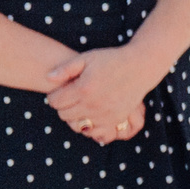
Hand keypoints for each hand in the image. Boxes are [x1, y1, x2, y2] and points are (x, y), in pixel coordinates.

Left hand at [44, 47, 159, 142]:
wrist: (141, 66)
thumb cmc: (112, 59)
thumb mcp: (87, 58)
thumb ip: (66, 68)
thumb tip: (48, 77)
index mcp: (83, 88)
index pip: (55, 102)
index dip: (55, 95)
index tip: (63, 89)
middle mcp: (93, 104)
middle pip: (64, 115)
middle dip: (64, 106)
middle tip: (72, 96)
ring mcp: (105, 114)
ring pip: (77, 125)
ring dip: (76, 116)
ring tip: (83, 103)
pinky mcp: (115, 119)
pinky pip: (94, 130)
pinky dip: (90, 123)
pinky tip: (94, 111)